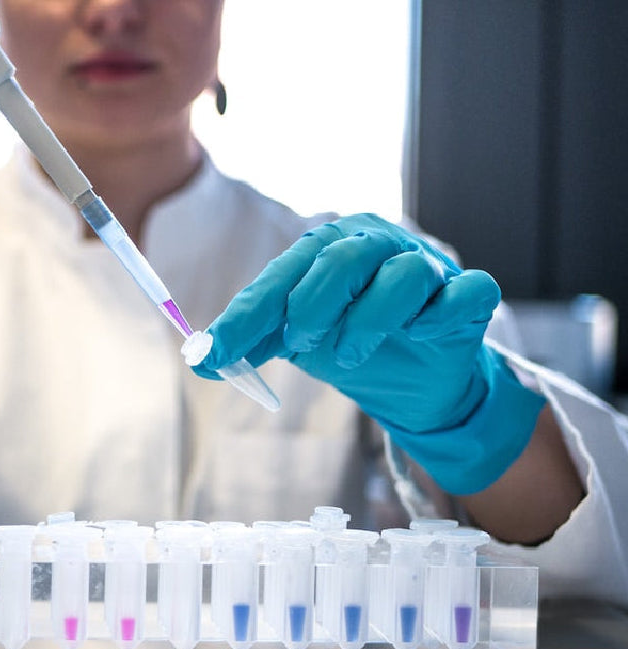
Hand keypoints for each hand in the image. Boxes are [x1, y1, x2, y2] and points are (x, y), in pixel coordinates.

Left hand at [194, 213, 544, 494]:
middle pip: (344, 257)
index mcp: (332, 249)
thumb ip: (253, 341)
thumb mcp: (297, 341)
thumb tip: (201, 357)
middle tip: (300, 343)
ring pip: (404, 274)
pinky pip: (465, 293)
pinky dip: (439, 315)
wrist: (416, 380)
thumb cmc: (353, 342)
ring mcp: (429, 268)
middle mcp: (380, 246)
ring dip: (368, 321)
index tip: (218, 351)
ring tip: (347, 357)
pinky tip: (421, 334)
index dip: (249, 313)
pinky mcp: (468, 296)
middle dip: (312, 305)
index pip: (285, 272)